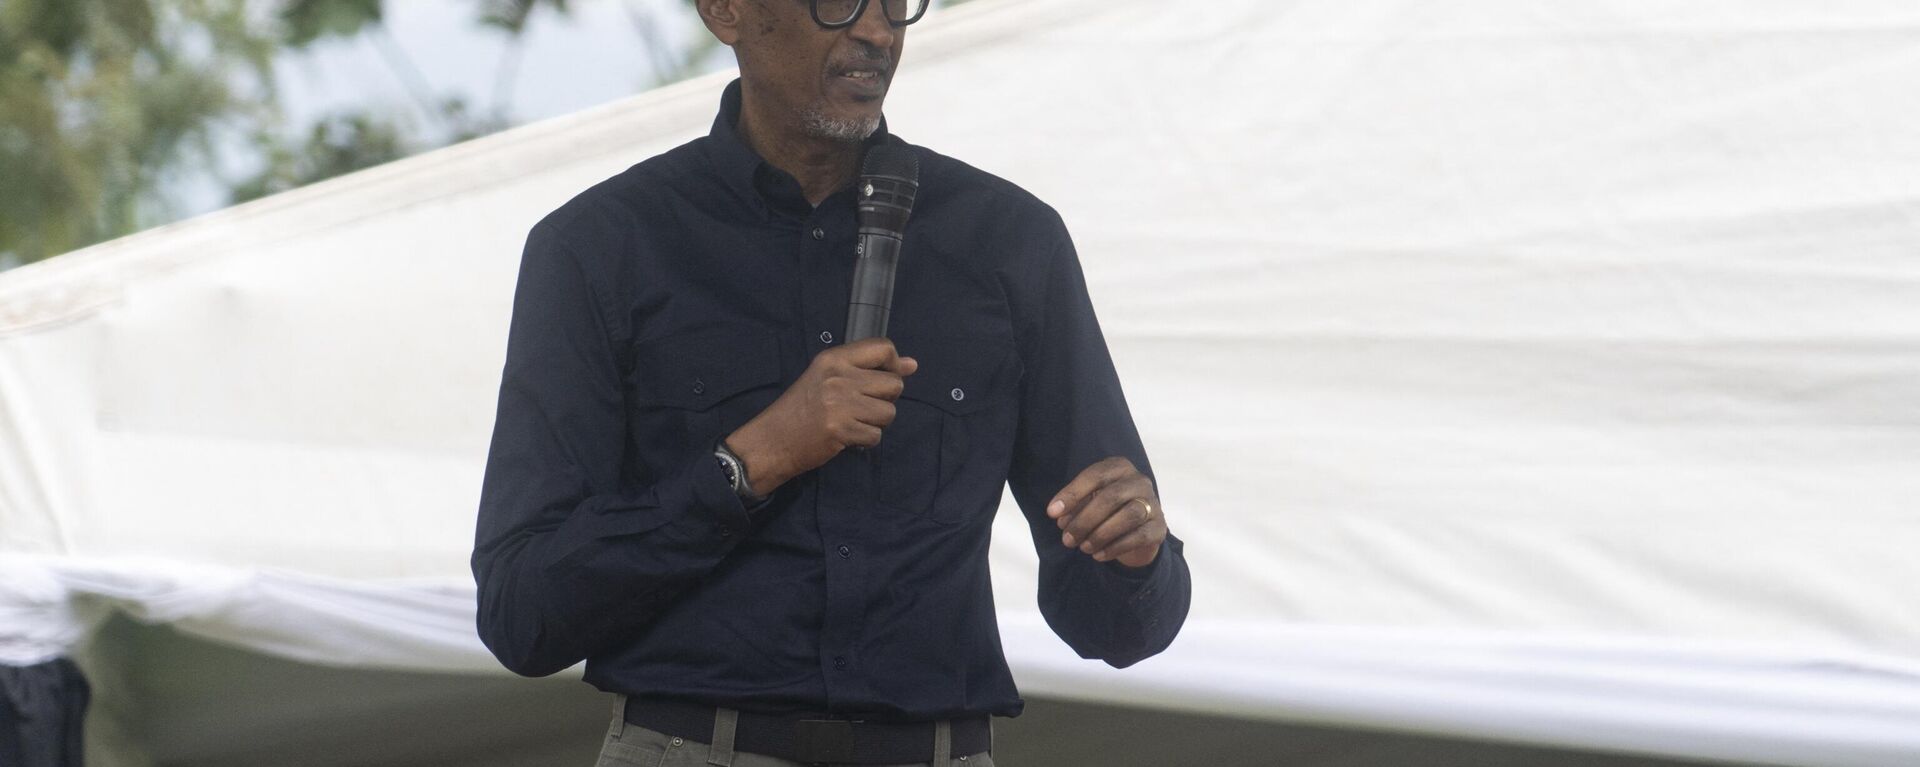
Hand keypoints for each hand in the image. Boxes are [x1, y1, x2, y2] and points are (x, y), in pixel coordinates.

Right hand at [725, 338, 916, 495]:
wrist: (772, 440)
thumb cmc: (801, 408)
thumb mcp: (828, 377)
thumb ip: (868, 369)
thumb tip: (912, 365)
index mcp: (834, 358)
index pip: (883, 347)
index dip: (894, 365)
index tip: (885, 378)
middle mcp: (838, 376)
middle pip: (894, 383)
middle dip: (885, 399)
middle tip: (863, 406)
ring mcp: (839, 403)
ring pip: (889, 412)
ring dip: (876, 422)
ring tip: (854, 422)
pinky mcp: (841, 429)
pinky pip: (876, 435)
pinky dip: (866, 440)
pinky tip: (848, 436)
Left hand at [1047, 456, 1165, 568]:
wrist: (1139, 531)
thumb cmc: (1108, 511)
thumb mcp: (1089, 503)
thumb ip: (1075, 507)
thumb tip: (1060, 518)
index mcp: (1120, 468)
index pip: (1095, 475)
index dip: (1072, 494)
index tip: (1052, 513)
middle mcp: (1139, 481)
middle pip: (1111, 497)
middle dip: (1085, 520)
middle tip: (1067, 539)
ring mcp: (1153, 503)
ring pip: (1128, 516)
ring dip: (1100, 534)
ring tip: (1083, 548)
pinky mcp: (1159, 527)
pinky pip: (1139, 536)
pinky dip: (1115, 547)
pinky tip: (1098, 555)